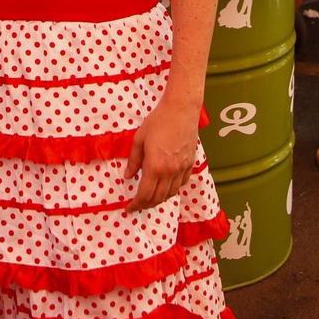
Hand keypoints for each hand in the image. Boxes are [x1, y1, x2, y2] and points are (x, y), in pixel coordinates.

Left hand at [124, 97, 199, 211]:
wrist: (181, 109)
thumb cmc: (157, 121)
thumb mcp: (139, 139)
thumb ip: (133, 161)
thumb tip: (128, 177)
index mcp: (154, 166)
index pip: (144, 195)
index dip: (136, 205)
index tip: (130, 208)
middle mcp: (170, 171)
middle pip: (158, 198)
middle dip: (147, 205)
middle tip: (138, 204)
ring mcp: (182, 168)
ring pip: (172, 193)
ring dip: (160, 199)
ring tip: (151, 198)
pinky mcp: (190, 163)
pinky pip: (182, 183)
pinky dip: (173, 189)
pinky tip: (167, 186)